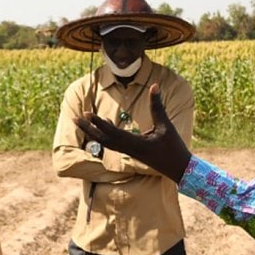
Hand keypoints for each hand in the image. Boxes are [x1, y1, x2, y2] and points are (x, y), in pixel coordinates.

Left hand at [74, 84, 191, 182]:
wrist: (179, 168)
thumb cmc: (174, 148)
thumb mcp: (166, 125)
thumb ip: (158, 106)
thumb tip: (154, 86)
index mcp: (135, 144)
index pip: (112, 133)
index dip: (99, 123)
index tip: (87, 114)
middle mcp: (129, 149)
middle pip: (103, 140)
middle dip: (89, 129)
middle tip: (75, 118)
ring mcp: (129, 152)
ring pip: (106, 142)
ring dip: (93, 132)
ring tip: (82, 121)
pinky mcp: (132, 153)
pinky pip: (114, 144)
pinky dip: (105, 135)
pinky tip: (102, 126)